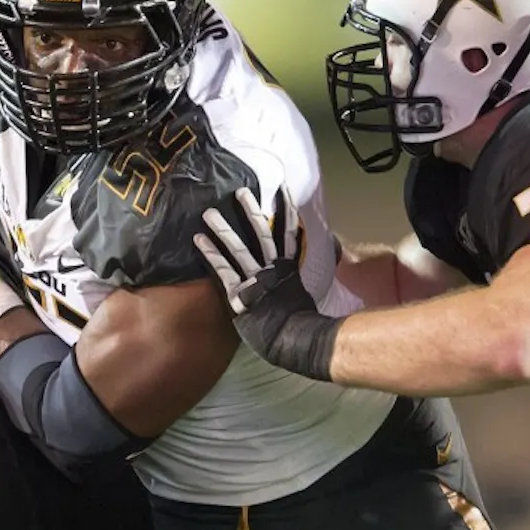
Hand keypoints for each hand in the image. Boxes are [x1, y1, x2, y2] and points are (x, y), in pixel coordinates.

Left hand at [195, 187, 340, 381]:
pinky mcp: (238, 294)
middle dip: (250, 211)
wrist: (293, 341)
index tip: (282, 188)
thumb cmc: (299, 323)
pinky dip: (211, 254)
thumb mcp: (303, 294)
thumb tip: (331, 257)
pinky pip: (223, 269)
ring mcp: (254, 280)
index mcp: (287, 267)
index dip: (286, 210)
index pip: (288, 233)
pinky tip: (198, 239)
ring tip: (209, 212)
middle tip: (240, 192)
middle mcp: (271, 268)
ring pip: (238, 247)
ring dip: (223, 228)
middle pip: (261, 233)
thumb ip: (302, 275)